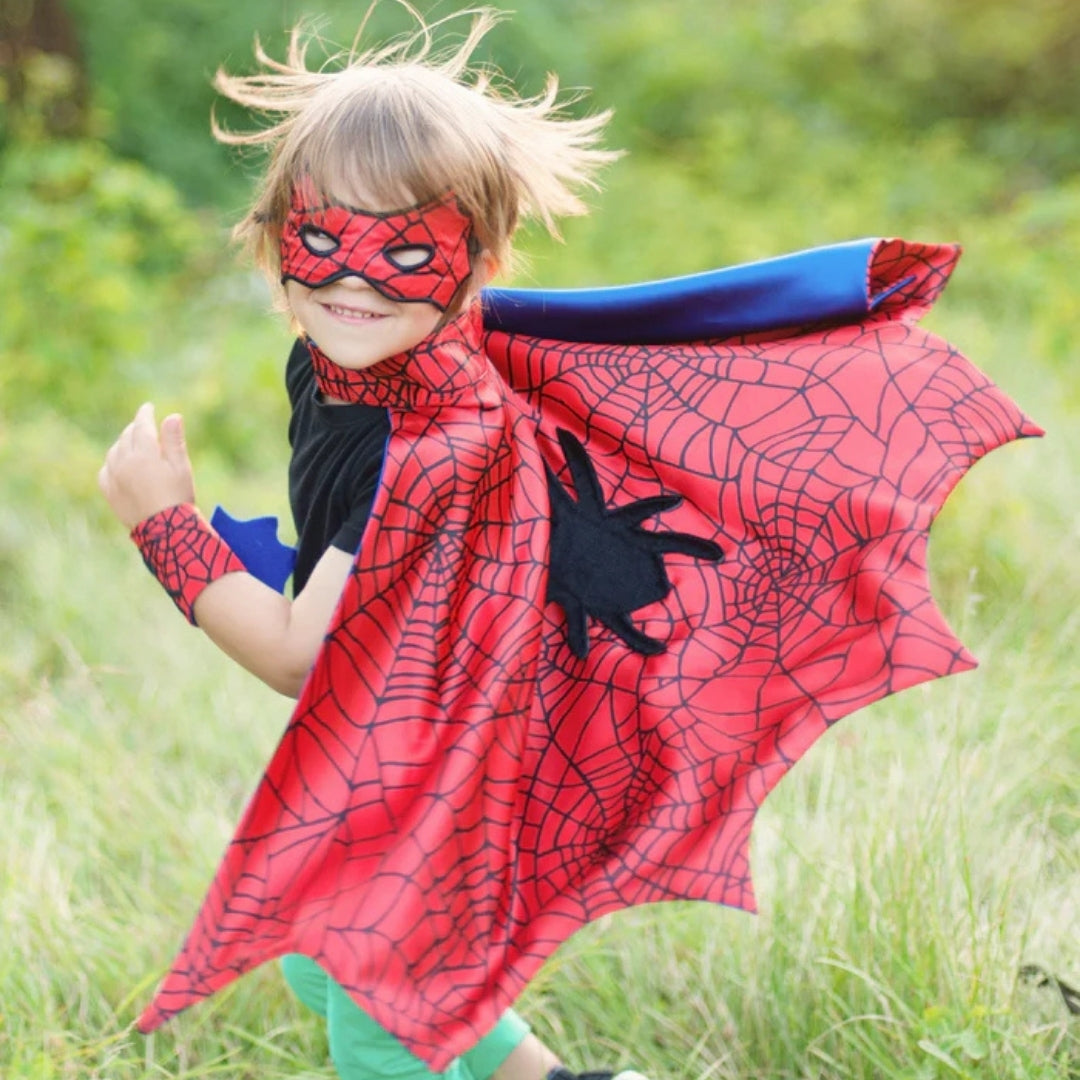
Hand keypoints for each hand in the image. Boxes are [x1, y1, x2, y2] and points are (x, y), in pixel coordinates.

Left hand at [98, 403, 196, 528]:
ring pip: (114, 452)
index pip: (142, 426)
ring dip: (122, 443)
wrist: (167, 532)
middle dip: (134, 428)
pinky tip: (118, 463)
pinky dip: (111, 462)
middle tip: (142, 424)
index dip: (145, 414)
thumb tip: (172, 415)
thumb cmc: (179, 498)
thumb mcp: (181, 467)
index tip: (147, 407)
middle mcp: (124, 463)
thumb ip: (174, 440)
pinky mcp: (110, 493)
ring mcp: (114, 478)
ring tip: (131, 442)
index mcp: (145, 454)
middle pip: (126, 437)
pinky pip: (105, 471)